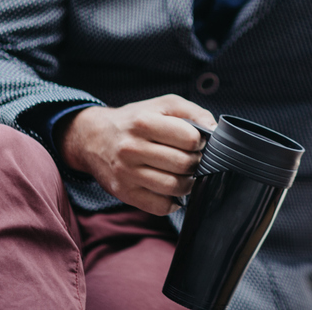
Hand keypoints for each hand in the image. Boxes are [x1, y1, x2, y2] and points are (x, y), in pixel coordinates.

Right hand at [58, 94, 216, 214]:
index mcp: (144, 122)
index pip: (189, 138)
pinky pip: (159, 206)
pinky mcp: (124, 193)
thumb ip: (193, 112)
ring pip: (173, 187)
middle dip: (197, 162)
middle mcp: (132, 148)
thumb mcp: (163, 105)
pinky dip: (173, 202)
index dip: (200, 141)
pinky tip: (173, 191)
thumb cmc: (137, 120)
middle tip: (194, 159)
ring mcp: (126, 173)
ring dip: (188, 183)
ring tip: (187, 174)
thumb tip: (216, 130)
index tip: (197, 142)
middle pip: (183, 164)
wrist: (94, 138)